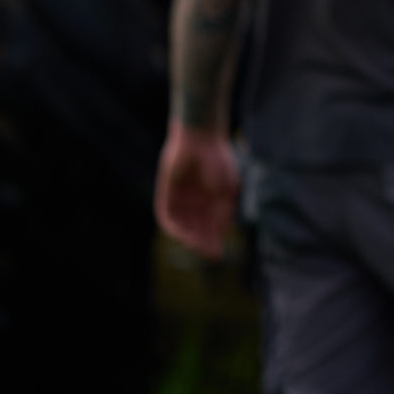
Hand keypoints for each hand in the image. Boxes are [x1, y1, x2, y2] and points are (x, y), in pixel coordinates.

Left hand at [154, 122, 238, 259]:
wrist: (200, 140)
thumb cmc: (218, 161)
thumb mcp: (227, 189)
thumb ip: (223, 210)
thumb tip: (221, 230)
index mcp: (212, 200)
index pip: (211, 227)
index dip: (213, 241)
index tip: (217, 254)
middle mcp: (196, 202)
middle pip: (197, 229)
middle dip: (202, 242)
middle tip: (208, 253)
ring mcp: (181, 198)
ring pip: (182, 225)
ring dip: (189, 236)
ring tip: (196, 243)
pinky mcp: (167, 194)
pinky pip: (166, 215)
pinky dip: (173, 226)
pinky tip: (181, 232)